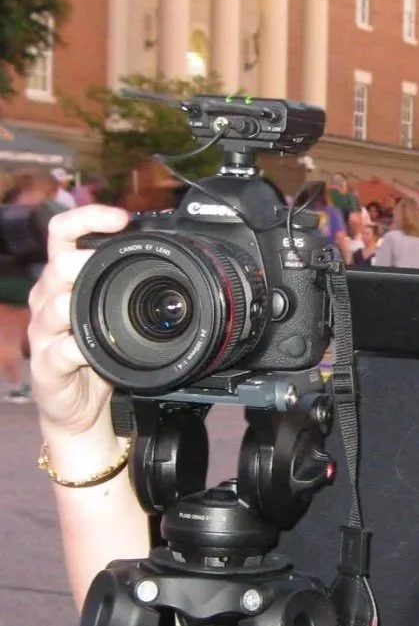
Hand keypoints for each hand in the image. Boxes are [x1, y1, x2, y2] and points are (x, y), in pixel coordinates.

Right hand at [28, 203, 129, 436]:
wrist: (80, 407)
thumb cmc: (99, 355)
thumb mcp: (115, 315)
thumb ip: (127, 285)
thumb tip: (166, 255)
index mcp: (64, 280)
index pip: (63, 233)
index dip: (87, 218)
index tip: (121, 218)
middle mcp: (48, 299)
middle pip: (59, 264)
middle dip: (87, 260)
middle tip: (115, 266)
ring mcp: (44, 333)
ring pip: (55, 304)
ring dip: (81, 303)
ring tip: (105, 309)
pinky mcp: (46, 365)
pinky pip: (60, 351)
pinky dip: (79, 349)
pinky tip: (91, 352)